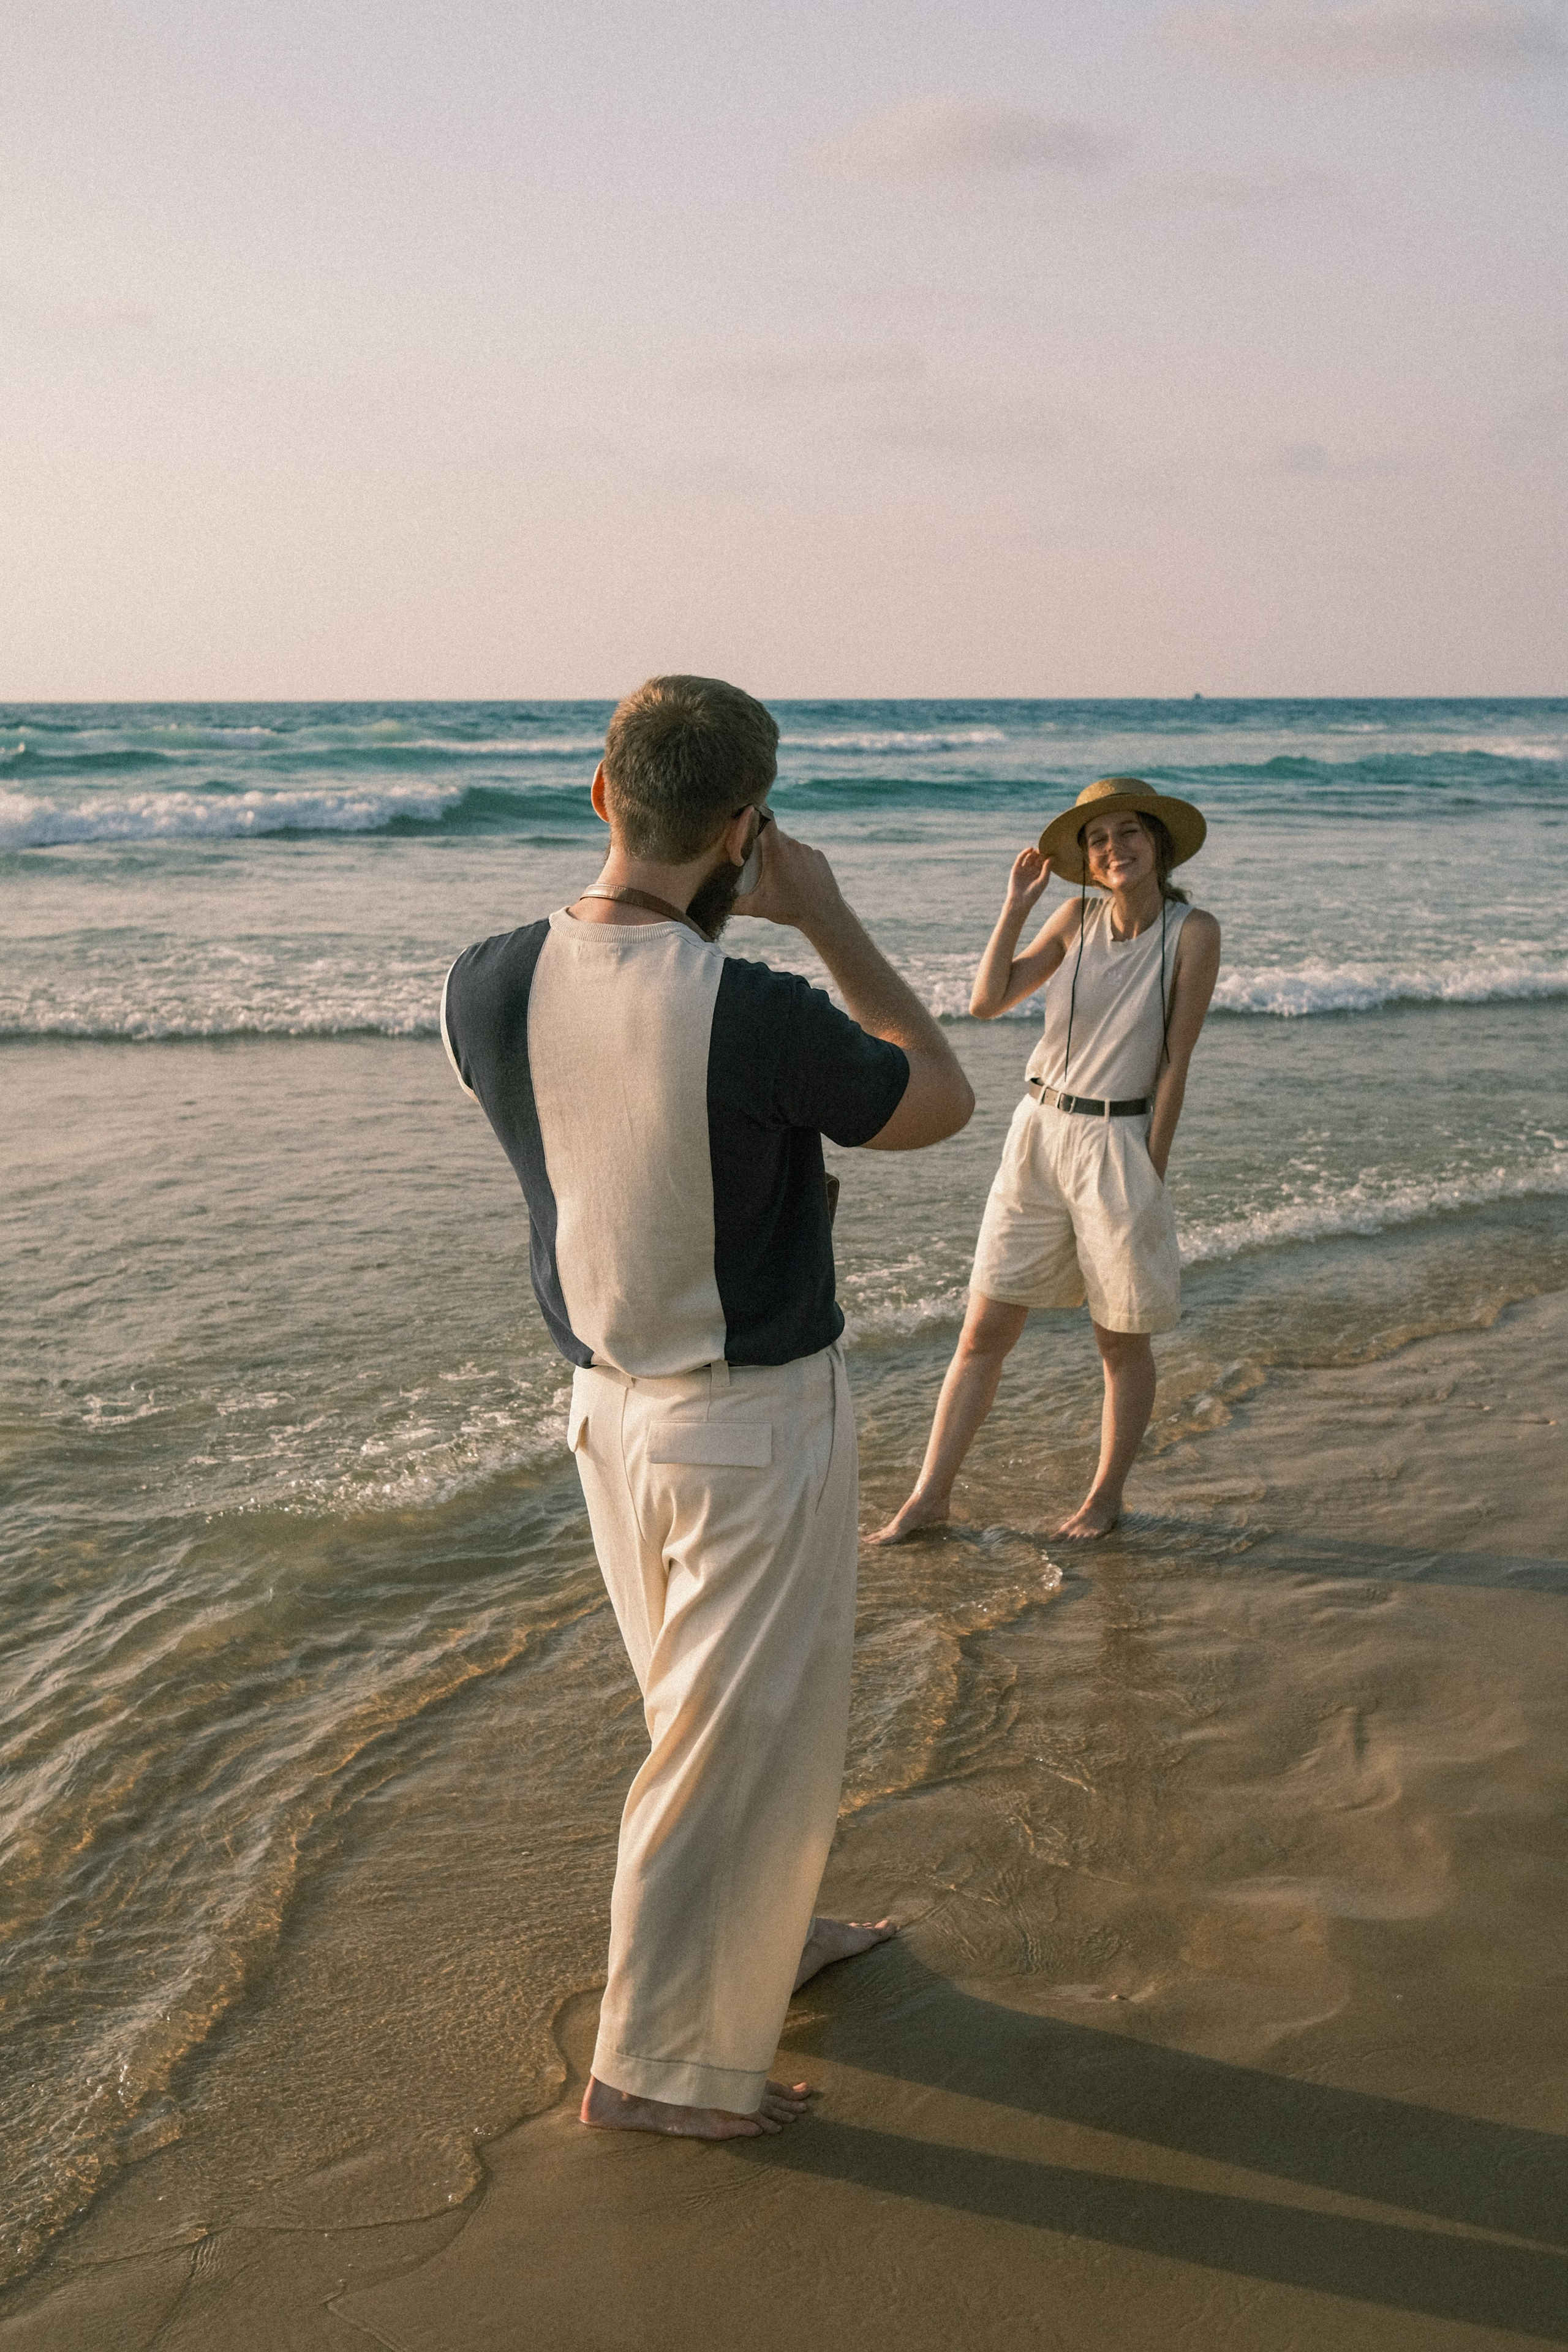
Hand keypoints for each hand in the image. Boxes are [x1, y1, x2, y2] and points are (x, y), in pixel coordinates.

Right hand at [732, 820, 845, 934]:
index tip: (749, 809)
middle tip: (759, 861)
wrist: (824, 915)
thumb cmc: (790, 909)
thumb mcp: (758, 908)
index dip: (756, 810)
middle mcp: (793, 845)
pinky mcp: (819, 856)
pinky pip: (803, 853)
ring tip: (780, 874)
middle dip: (765, 843)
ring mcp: (808, 850)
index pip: (765, 818)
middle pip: (774, 835)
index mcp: (777, 850)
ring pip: (789, 845)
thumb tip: (716, 904)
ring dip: (782, 854)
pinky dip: (797, 861)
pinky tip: (796, 877)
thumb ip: (734, 904)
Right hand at [1004, 846, 1052, 914]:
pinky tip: (1030, 849)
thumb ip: (1047, 869)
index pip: (1044, 862)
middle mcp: (1032, 871)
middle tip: (1045, 848)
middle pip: (1037, 858)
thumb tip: (1052, 857)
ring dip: (1034, 852)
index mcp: (1040, 874)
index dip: (1047, 856)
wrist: (1020, 901)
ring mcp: (1024, 869)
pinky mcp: (1016, 869)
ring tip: (1038, 849)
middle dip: (1041, 853)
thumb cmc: (1034, 893)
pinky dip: (1025, 853)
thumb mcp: (1043, 881)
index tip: (1051, 851)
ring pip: (1030, 857)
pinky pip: (1021, 858)